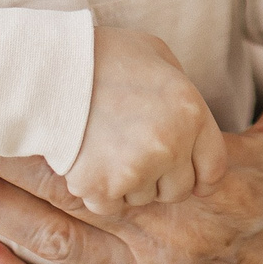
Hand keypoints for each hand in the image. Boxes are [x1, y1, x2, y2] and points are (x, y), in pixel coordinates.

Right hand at [63, 27, 226, 215]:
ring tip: (106, 148)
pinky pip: (110, 206)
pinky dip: (99, 191)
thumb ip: (181, 95)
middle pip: (178, 190)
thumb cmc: (104, 56)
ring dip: (128, 183)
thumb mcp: (158, 58)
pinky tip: (88, 161)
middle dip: (160, 178)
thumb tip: (190, 124)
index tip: (185, 173)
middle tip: (134, 152)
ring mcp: (136, 169)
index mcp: (191, 113)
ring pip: (142, 200)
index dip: (199, 174)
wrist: (49, 68)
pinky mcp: (101, 187)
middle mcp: (170, 145)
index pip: (213, 168)